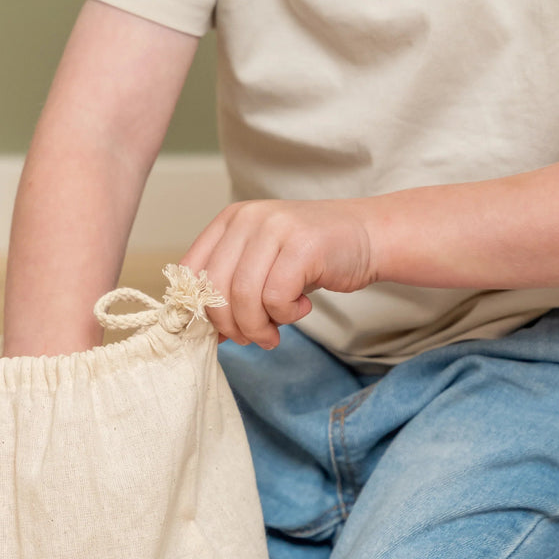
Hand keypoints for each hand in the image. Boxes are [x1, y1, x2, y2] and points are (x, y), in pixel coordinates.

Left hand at [180, 198, 377, 348]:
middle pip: (214, 288)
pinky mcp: (302, 245)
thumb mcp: (261, 266)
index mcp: (229, 220)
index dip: (198, 308)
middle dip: (229, 326)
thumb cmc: (310, 259)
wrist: (368, 237)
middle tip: (250, 339)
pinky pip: (276, 298)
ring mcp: (275, 228)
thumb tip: (203, 333)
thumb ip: (230, 290)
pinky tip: (302, 307)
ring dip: (257, 327)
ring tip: (273, 333)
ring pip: (243, 296)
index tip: (219, 331)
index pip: (189, 271)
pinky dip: (286, 315)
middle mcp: (247, 218)